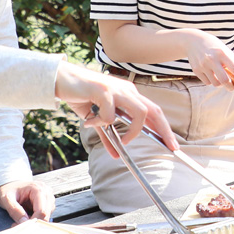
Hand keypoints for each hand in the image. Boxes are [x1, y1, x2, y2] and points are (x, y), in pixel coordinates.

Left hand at [0, 178, 54, 222]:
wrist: (11, 185)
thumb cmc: (8, 190)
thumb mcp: (6, 199)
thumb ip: (14, 210)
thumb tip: (24, 222)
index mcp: (38, 189)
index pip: (41, 211)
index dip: (32, 221)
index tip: (20, 225)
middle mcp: (47, 192)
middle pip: (46, 214)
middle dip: (33, 222)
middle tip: (18, 224)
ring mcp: (49, 197)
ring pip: (47, 215)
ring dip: (35, 221)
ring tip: (22, 219)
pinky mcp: (48, 202)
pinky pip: (46, 214)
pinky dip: (37, 218)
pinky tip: (27, 215)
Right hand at [54, 62, 178, 155]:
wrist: (61, 79)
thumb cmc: (80, 96)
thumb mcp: (96, 119)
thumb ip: (107, 134)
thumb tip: (116, 154)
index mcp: (129, 95)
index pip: (153, 111)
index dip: (165, 128)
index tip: (172, 144)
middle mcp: (128, 90)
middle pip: (154, 110)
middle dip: (165, 130)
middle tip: (170, 146)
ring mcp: (117, 89)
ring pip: (140, 112)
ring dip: (133, 130)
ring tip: (121, 140)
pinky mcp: (103, 90)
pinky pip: (111, 114)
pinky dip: (101, 123)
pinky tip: (88, 121)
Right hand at [184, 30, 233, 88]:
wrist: (193, 41)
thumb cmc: (214, 47)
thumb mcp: (225, 50)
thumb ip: (232, 63)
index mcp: (223, 53)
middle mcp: (212, 59)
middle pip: (224, 80)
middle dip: (231, 87)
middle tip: (232, 87)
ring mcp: (203, 65)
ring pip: (216, 83)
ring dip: (220, 83)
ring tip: (219, 75)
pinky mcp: (196, 70)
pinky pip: (207, 82)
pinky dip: (211, 81)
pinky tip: (210, 72)